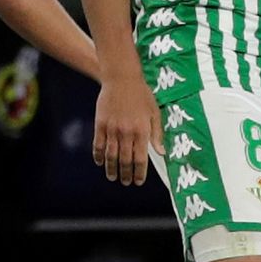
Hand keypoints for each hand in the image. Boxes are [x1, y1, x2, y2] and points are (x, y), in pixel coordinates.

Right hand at [92, 71, 161, 185]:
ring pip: (111, 155)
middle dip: (125, 174)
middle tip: (125, 182)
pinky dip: (99, 155)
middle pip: (125, 160)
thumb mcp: (154, 112)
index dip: (139, 172)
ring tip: (112, 177)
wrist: (121, 79)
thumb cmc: (141, 95)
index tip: (138, 181)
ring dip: (111, 169)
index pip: (141, 159)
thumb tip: (162, 152)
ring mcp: (112, 129)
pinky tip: (100, 162)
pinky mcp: (100, 124)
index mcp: (142, 131)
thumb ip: (157, 134)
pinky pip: (98, 144)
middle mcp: (127, 132)